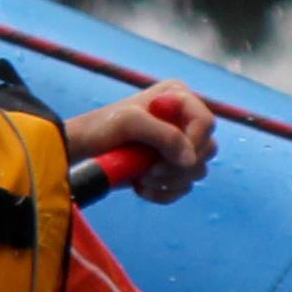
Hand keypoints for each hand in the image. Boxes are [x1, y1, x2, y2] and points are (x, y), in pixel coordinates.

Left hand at [67, 85, 217, 201]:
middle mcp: (183, 119)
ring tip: (142, 177)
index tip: (171, 159)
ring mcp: (179, 144)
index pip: (206, 123)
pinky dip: (164, 192)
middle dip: (178, 166)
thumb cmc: (102, 128)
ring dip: (170, 181)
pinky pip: (184, 187)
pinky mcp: (171, 167)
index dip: (194, 143)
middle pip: (206, 149)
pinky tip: (141, 187)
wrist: (84, 151)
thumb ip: (165, 135)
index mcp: (177, 98)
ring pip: (197, 171)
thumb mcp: (130, 123)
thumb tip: (191, 160)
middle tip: (150, 169)